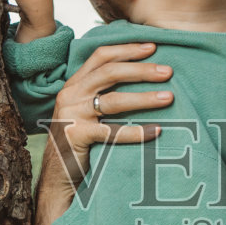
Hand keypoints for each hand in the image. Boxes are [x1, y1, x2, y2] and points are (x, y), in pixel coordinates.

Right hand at [40, 43, 173, 204]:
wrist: (57, 177)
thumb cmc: (79, 143)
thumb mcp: (86, 112)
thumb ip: (102, 95)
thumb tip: (142, 79)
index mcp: (74, 84)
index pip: (101, 56)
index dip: (127, 49)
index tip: (152, 47)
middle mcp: (71, 95)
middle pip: (110, 72)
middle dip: (141, 70)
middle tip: (168, 71)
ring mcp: (72, 115)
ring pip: (113, 100)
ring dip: (144, 97)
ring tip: (168, 97)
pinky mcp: (76, 137)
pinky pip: (112, 132)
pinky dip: (137, 132)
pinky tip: (157, 131)